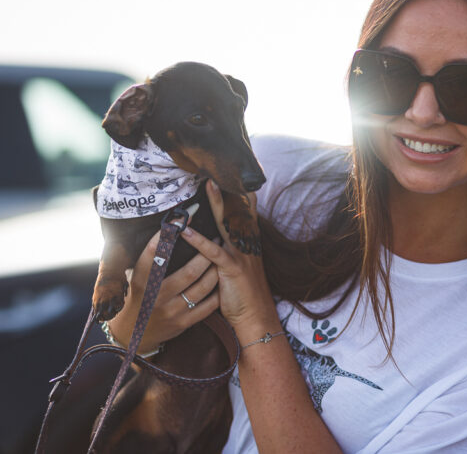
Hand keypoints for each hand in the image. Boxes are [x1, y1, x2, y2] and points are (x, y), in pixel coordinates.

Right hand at [106, 230, 220, 353]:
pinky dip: (217, 291)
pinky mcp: (183, 323)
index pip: (153, 255)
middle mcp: (156, 296)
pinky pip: (207, 305)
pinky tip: (221, 279)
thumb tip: (167, 227)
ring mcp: (171, 311)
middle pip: (189, 272)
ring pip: (202, 287)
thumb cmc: (140, 296)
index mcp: (141, 281)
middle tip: (215, 239)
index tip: (181, 218)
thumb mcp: (137, 278)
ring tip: (221, 256)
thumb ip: (149, 259)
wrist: (135, 334)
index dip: (166, 235)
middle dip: (205, 253)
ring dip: (215, 270)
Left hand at [180, 180, 277, 331]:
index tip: (235, 177)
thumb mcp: (241, 269)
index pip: (247, 214)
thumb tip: (218, 238)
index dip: (242, 195)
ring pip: (228, 225)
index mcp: (249, 245)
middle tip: (217, 173)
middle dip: (229, 192)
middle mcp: (248, 246)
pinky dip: (199, 241)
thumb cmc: (244, 295)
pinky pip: (214, 252)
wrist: (256, 317)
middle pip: (238, 212)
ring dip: (217, 205)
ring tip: (208, 187)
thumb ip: (231, 252)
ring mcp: (241, 256)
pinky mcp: (232, 270)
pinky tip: (187, 232)